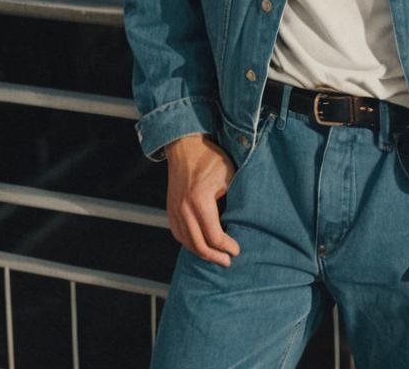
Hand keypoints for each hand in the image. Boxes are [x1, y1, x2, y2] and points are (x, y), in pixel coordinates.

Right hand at [165, 133, 240, 266]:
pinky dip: (189, 243)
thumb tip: (238, 222)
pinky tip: (199, 246)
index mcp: (200, 202)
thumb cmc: (210, 159)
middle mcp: (183, 209)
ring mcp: (174, 210)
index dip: (227, 246)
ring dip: (201, 253)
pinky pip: (178, 233)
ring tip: (215, 257)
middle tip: (227, 261)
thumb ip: (232, 200)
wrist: (185, 146)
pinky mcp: (170, 209)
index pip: (214, 235)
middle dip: (214, 256)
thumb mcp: (229, 176)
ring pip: (186, 242)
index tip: (237, 250)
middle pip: (198, 245)